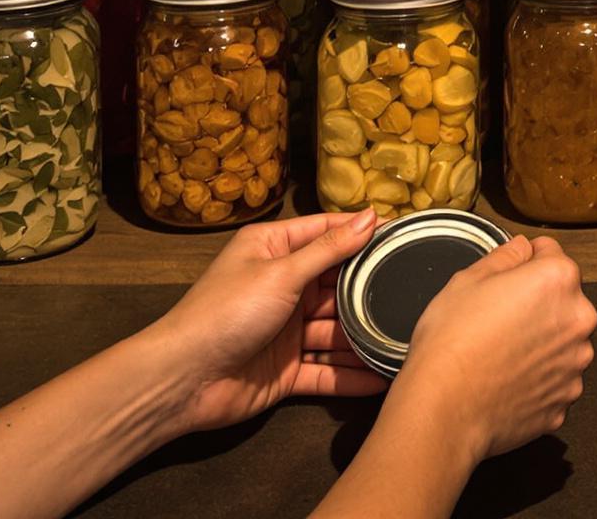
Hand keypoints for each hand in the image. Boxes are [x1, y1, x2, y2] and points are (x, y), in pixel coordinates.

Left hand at [142, 209, 387, 435]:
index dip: (362, 232)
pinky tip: (382, 377)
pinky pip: (325, 371)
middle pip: (336, 284)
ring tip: (404, 337)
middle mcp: (282, 286)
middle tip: (415, 290)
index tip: (403, 233)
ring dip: (363, 336)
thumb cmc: (226, 312)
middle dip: (369, 290)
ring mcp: (286, 331)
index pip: (327, 232)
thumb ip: (329, 249)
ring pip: (334, 330)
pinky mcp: (286, 370)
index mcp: (274, 250)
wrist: (181, 381)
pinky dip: (350, 376)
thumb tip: (370, 215)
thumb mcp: (281, 272)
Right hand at [393, 236, 596, 459]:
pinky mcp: (564, 402)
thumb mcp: (468, 279)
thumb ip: (505, 256)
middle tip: (498, 318)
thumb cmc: (452, 344)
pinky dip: (537, 379)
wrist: (444, 411)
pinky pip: (554, 380)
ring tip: (501, 352)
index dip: (525, 261)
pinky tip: (507, 379)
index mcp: (558, 281)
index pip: (550, 253)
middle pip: (562, 299)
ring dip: (541, 342)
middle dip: (537, 303)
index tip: (509, 276)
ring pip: (560, 341)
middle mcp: (577, 321)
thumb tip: (522, 249)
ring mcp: (574, 365)